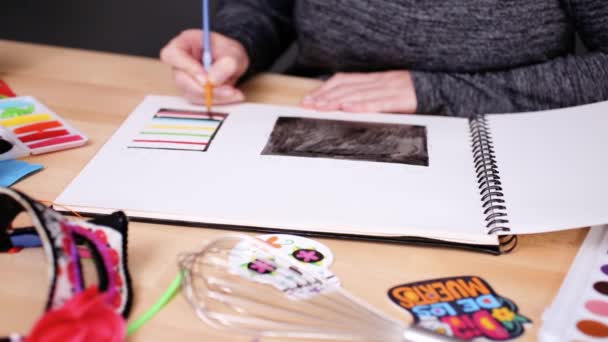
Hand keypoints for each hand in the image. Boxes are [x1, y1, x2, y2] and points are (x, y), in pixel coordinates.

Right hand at [160, 29, 248, 104]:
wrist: (233, 61)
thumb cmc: (228, 52)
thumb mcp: (233, 52)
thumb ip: (226, 63)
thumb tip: (212, 80)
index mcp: (184, 43)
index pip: (172, 54)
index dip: (187, 67)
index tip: (206, 79)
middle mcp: (179, 61)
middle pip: (181, 79)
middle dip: (205, 89)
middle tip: (228, 91)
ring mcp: (183, 78)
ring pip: (191, 93)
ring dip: (214, 97)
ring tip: (235, 93)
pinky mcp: (191, 91)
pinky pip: (199, 100)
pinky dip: (217, 100)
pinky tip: (232, 96)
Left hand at [301, 71, 416, 113]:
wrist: (438, 89)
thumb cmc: (410, 93)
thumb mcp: (385, 91)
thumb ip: (366, 95)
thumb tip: (342, 103)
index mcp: (374, 78)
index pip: (344, 81)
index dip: (324, 88)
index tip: (309, 98)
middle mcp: (379, 81)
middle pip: (346, 88)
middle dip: (325, 96)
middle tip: (309, 105)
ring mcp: (389, 89)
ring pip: (358, 94)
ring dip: (337, 101)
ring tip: (322, 107)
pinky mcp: (400, 100)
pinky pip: (378, 103)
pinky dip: (362, 106)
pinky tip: (348, 108)